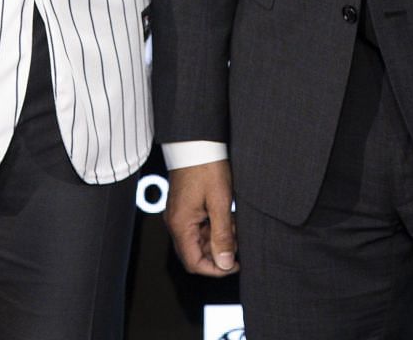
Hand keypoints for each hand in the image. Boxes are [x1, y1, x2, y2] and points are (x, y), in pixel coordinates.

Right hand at [164, 160, 238, 275]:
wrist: (196, 142)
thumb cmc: (207, 167)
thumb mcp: (220, 203)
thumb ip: (222, 236)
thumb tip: (225, 264)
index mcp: (180, 225)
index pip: (194, 263)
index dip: (215, 269)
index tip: (234, 263)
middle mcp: (175, 222)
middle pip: (195, 253)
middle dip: (218, 251)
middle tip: (236, 239)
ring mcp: (179, 214)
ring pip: (199, 240)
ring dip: (218, 237)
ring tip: (233, 223)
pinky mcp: (185, 207)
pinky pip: (198, 227)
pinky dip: (214, 226)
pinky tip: (227, 215)